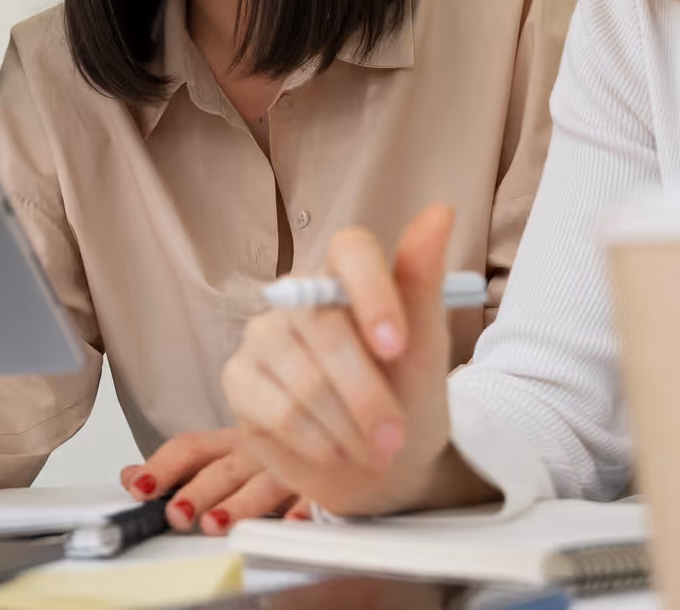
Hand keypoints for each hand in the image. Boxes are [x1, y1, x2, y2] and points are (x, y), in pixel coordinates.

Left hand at [118, 429, 303, 533]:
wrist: (328, 431)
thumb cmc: (269, 454)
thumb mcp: (221, 456)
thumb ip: (177, 469)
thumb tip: (130, 476)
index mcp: (228, 444)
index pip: (189, 449)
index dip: (162, 467)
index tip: (138, 486)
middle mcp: (255, 453)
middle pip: (222, 470)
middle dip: (198, 492)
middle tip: (176, 513)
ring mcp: (288, 468)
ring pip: (262, 486)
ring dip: (239, 505)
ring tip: (216, 523)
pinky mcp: (321, 486)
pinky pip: (312, 498)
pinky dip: (301, 511)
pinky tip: (290, 525)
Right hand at [223, 204, 480, 515]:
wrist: (381, 466)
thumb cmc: (406, 397)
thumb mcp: (427, 348)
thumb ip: (424, 281)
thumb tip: (441, 213)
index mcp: (345, 273)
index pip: (349, 250)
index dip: (373, 294)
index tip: (398, 348)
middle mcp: (297, 296)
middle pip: (325, 328)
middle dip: (368, 395)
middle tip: (395, 439)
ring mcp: (262, 335)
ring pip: (303, 379)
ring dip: (348, 428)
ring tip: (371, 449)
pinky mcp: (238, 379)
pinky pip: (278, 411)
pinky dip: (318, 442)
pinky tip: (334, 450)